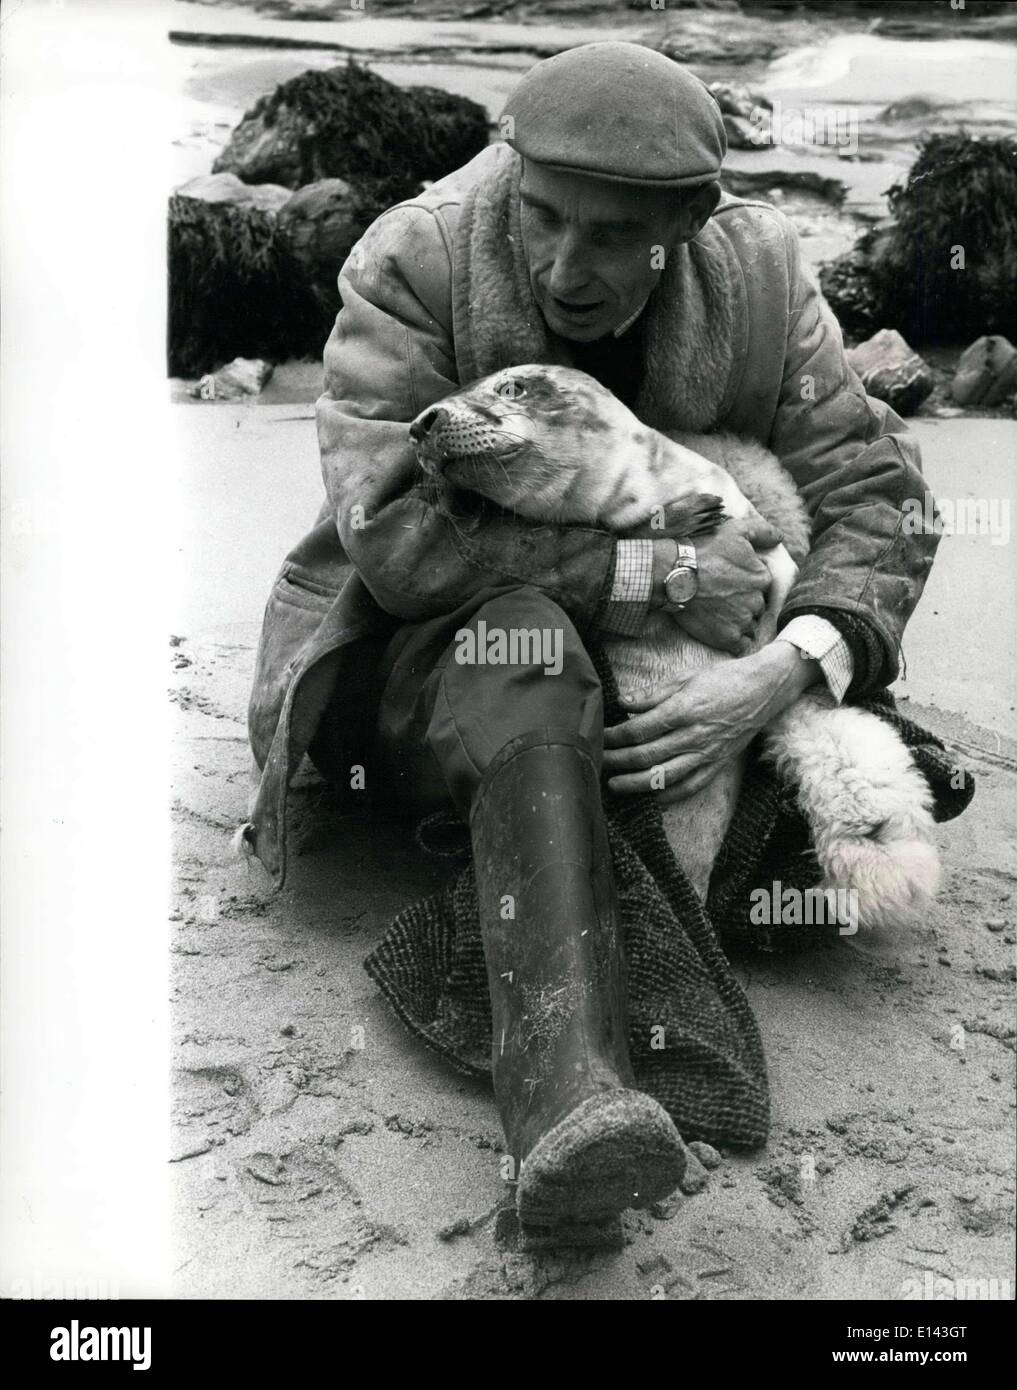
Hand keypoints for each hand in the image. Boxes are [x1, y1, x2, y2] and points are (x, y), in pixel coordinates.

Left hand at [603, 642, 819, 802]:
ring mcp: (707, 752)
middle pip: (648, 754)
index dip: (617, 736)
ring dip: (637, 784)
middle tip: (598, 762)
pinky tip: (653, 798)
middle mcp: (695, 734)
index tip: (601, 737)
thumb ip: (653, 693)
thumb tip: (623, 701)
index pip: (641, 729)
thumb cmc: (723, 678)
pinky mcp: (718, 764)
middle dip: (619, 760)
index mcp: (685, 709)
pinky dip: (671, 795)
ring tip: (615, 785)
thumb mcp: (686, 677)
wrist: (764, 690)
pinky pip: (692, 786)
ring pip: (666, 776)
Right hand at [666, 516, 781, 655]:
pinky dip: (736, 641)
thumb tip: (780, 538)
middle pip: (757, 606)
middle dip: (745, 603)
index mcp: (762, 578)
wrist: (675, 575)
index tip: (731, 582)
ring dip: (740, 622)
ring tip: (721, 614)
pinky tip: (724, 631)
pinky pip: (741, 645)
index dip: (748, 584)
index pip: (762, 586)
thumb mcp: (736, 530)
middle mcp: (757, 602)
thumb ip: (763, 531)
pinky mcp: (727, 637)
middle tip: (724, 598)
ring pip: (749, 625)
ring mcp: (742, 621)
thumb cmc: (705, 550)